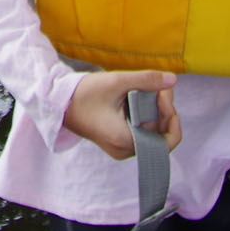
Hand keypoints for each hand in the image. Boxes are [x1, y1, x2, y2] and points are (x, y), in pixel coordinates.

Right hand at [64, 70, 182, 159]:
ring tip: (145, 89)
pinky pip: (140, 130)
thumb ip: (146, 80)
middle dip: (162, 108)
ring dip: (153, 110)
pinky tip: (136, 98)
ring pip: (151, 131)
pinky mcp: (117, 141)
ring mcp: (121, 148)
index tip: (162, 93)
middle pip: (160, 133)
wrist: (57, 103)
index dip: (171, 115)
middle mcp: (126, 150)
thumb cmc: (82, 94)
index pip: (168, 140)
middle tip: (156, 85)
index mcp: (127, 141)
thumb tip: (173, 79)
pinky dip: (143, 114)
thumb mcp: (116, 82)